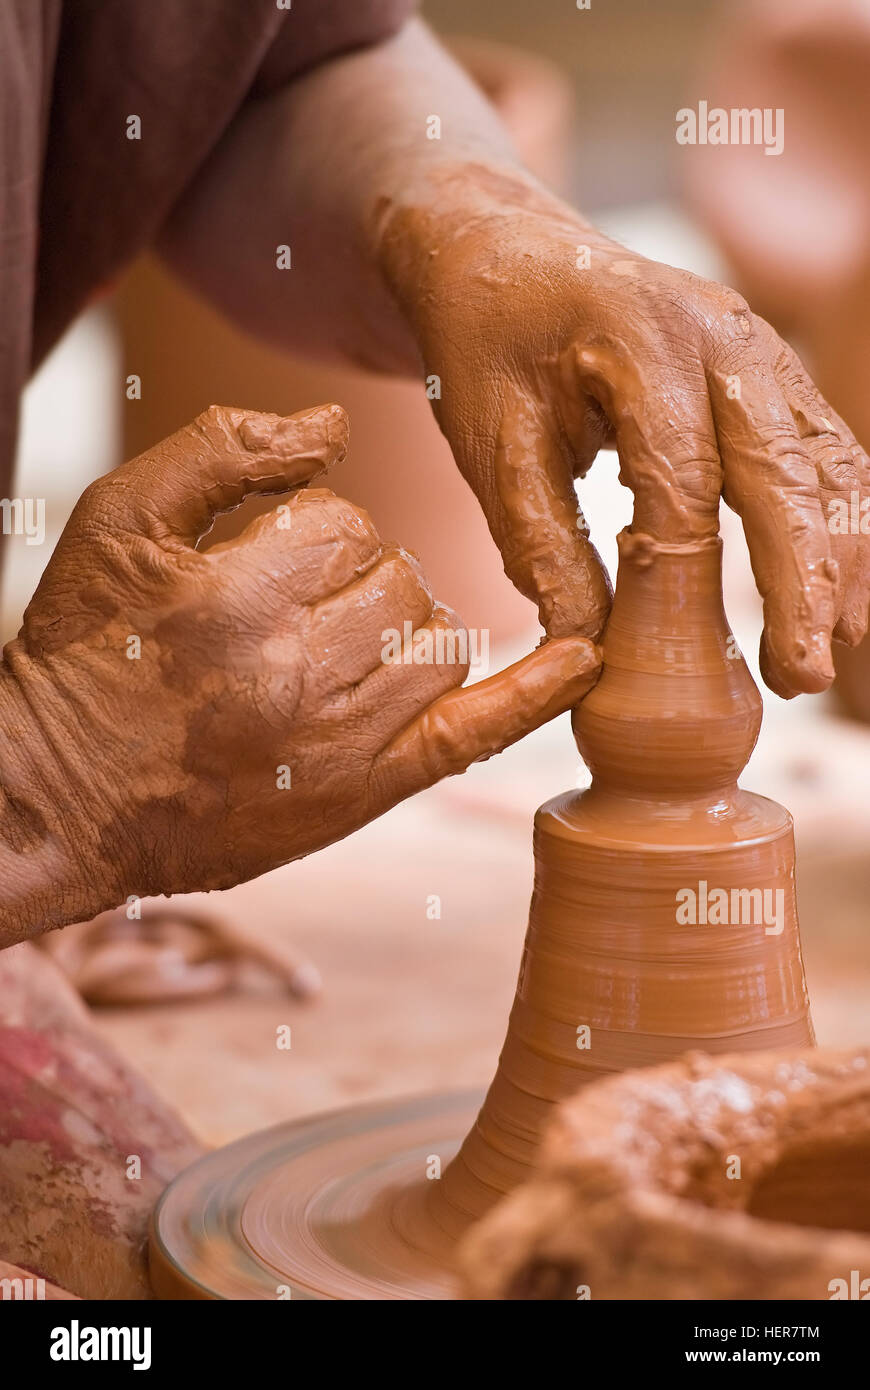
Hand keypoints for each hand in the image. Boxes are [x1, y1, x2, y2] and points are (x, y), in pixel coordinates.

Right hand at [0, 404, 598, 940]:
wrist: (63, 799)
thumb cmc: (84, 654)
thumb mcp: (115, 523)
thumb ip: (220, 451)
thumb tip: (335, 424)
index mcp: (238, 593)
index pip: (339, 522)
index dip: (304, 532)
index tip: (258, 567)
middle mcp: (299, 668)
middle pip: (396, 578)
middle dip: (355, 577)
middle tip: (288, 615)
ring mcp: (341, 738)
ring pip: (436, 640)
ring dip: (403, 629)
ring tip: (333, 652)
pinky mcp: (365, 792)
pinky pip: (472, 733)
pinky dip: (534, 693)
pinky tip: (582, 660)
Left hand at [379, 165, 869, 697]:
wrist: (503, 254)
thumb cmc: (486, 345)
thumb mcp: (489, 443)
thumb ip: (540, 544)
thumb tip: (589, 652)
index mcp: (641, 339)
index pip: (684, 476)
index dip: (692, 575)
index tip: (694, 660)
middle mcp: (722, 334)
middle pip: (786, 468)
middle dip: (803, 580)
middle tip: (801, 675)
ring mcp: (760, 347)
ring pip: (827, 461)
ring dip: (840, 559)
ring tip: (833, 649)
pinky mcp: (771, 372)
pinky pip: (825, 450)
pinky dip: (839, 523)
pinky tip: (838, 592)